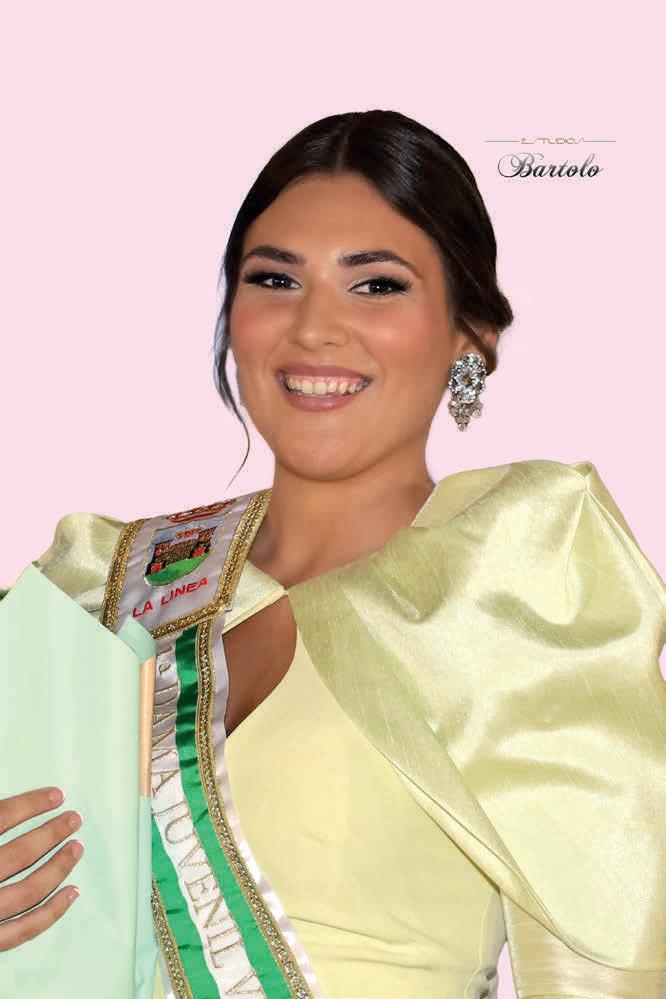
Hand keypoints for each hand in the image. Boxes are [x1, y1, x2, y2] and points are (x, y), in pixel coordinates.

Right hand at [0, 787, 82, 950]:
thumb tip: (9, 808)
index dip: (30, 805)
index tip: (54, 796)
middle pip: (19, 854)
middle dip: (51, 833)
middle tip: (72, 819)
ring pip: (28, 890)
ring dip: (58, 867)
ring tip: (75, 848)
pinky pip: (22, 930)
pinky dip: (51, 913)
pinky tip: (70, 893)